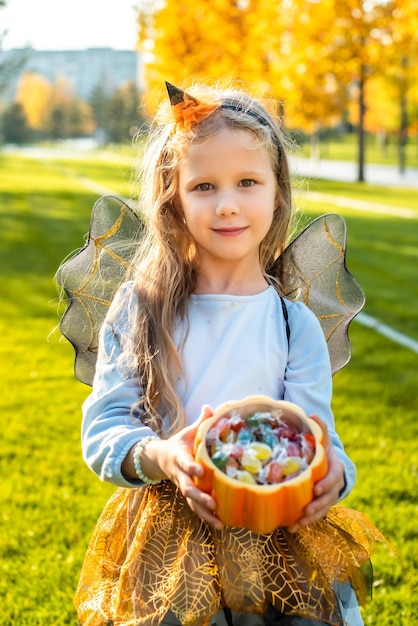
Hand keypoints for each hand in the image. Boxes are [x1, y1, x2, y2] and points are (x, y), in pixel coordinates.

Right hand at [155, 405, 224, 530]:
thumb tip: (211, 407)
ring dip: (205, 513)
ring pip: (192, 502)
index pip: (185, 463)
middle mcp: (180, 475)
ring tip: (220, 522)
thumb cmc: (180, 443)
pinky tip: (221, 524)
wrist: (161, 458)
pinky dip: (207, 518)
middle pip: (188, 488)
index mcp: (180, 457)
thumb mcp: (188, 432)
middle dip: (199, 497)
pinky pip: (196, 508)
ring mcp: (183, 486)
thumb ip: (201, 422)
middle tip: (213, 503)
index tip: (200, 471)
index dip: (191, 467)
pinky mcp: (188, 495)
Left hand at [287, 414, 344, 532]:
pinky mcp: (319, 505)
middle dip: (317, 506)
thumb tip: (312, 414)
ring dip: (310, 518)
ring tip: (297, 523)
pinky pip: (313, 515)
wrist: (328, 463)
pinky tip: (291, 527)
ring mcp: (327, 497)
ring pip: (321, 510)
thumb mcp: (322, 439)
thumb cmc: (323, 450)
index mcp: (335, 469)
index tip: (316, 488)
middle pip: (328, 498)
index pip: (333, 478)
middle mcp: (333, 486)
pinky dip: (304, 522)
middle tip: (305, 511)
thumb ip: (319, 428)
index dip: (326, 484)